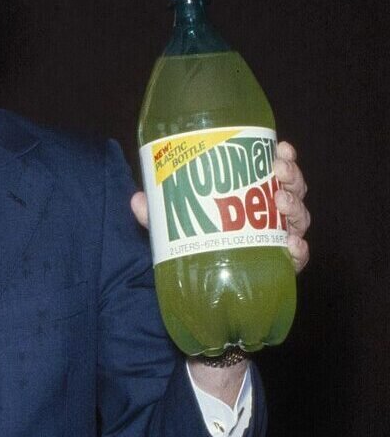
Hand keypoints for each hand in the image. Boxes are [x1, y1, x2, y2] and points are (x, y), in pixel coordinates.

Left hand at [130, 140, 309, 274]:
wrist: (198, 288)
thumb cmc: (195, 245)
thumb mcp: (174, 226)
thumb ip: (158, 214)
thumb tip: (137, 199)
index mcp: (253, 198)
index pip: (276, 173)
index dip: (284, 158)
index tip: (281, 147)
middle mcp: (271, 217)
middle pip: (294, 191)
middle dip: (292, 177)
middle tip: (279, 171)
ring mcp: (278, 242)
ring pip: (300, 219)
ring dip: (295, 207)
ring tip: (281, 202)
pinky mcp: (280, 268)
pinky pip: (297, 259)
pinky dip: (299, 251)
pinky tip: (291, 245)